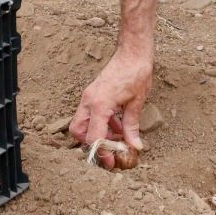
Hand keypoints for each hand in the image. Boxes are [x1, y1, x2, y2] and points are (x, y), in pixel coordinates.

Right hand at [68, 49, 152, 167]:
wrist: (133, 52)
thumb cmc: (136, 73)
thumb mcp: (137, 103)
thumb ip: (132, 126)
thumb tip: (134, 146)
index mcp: (99, 105)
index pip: (94, 138)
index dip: (102, 153)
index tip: (111, 163)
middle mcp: (89, 101)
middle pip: (78, 131)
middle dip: (90, 144)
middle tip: (109, 150)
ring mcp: (89, 96)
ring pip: (82, 123)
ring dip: (97, 133)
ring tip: (118, 137)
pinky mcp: (93, 93)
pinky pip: (90, 114)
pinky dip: (100, 123)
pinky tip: (118, 124)